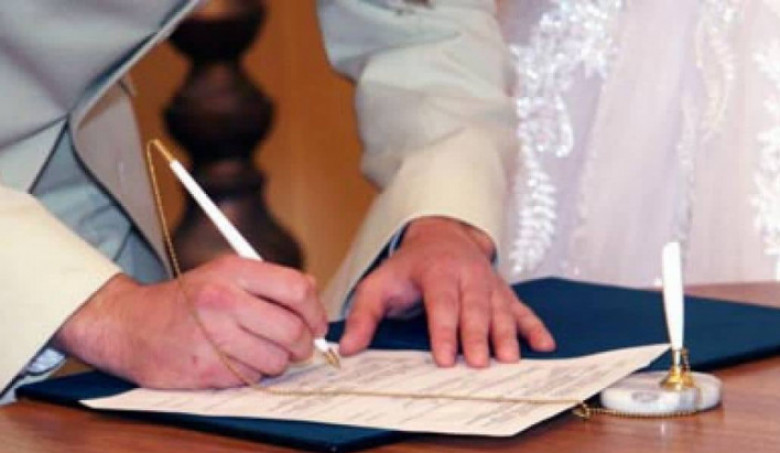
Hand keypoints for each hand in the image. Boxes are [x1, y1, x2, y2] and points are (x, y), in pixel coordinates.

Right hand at [54, 255, 326, 388]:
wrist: (131, 324)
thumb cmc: (187, 300)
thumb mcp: (225, 274)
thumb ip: (269, 281)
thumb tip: (313, 295)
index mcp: (234, 271)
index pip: (297, 290)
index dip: (316, 311)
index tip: (316, 323)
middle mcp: (224, 300)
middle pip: (293, 330)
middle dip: (303, 344)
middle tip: (298, 346)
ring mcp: (213, 336)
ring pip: (277, 359)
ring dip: (278, 361)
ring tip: (261, 351)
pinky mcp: (205, 368)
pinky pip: (253, 377)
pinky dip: (254, 373)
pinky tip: (237, 360)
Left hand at [339, 217, 554, 366]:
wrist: (441, 236)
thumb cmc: (408, 268)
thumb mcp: (379, 283)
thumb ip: (364, 315)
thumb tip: (347, 348)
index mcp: (437, 272)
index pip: (441, 303)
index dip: (443, 331)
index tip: (444, 357)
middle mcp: (467, 275)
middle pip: (474, 308)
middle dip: (477, 336)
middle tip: (479, 363)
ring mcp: (489, 283)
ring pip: (500, 309)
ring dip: (507, 334)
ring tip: (510, 360)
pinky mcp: (504, 292)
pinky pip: (523, 309)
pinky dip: (535, 326)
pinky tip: (544, 345)